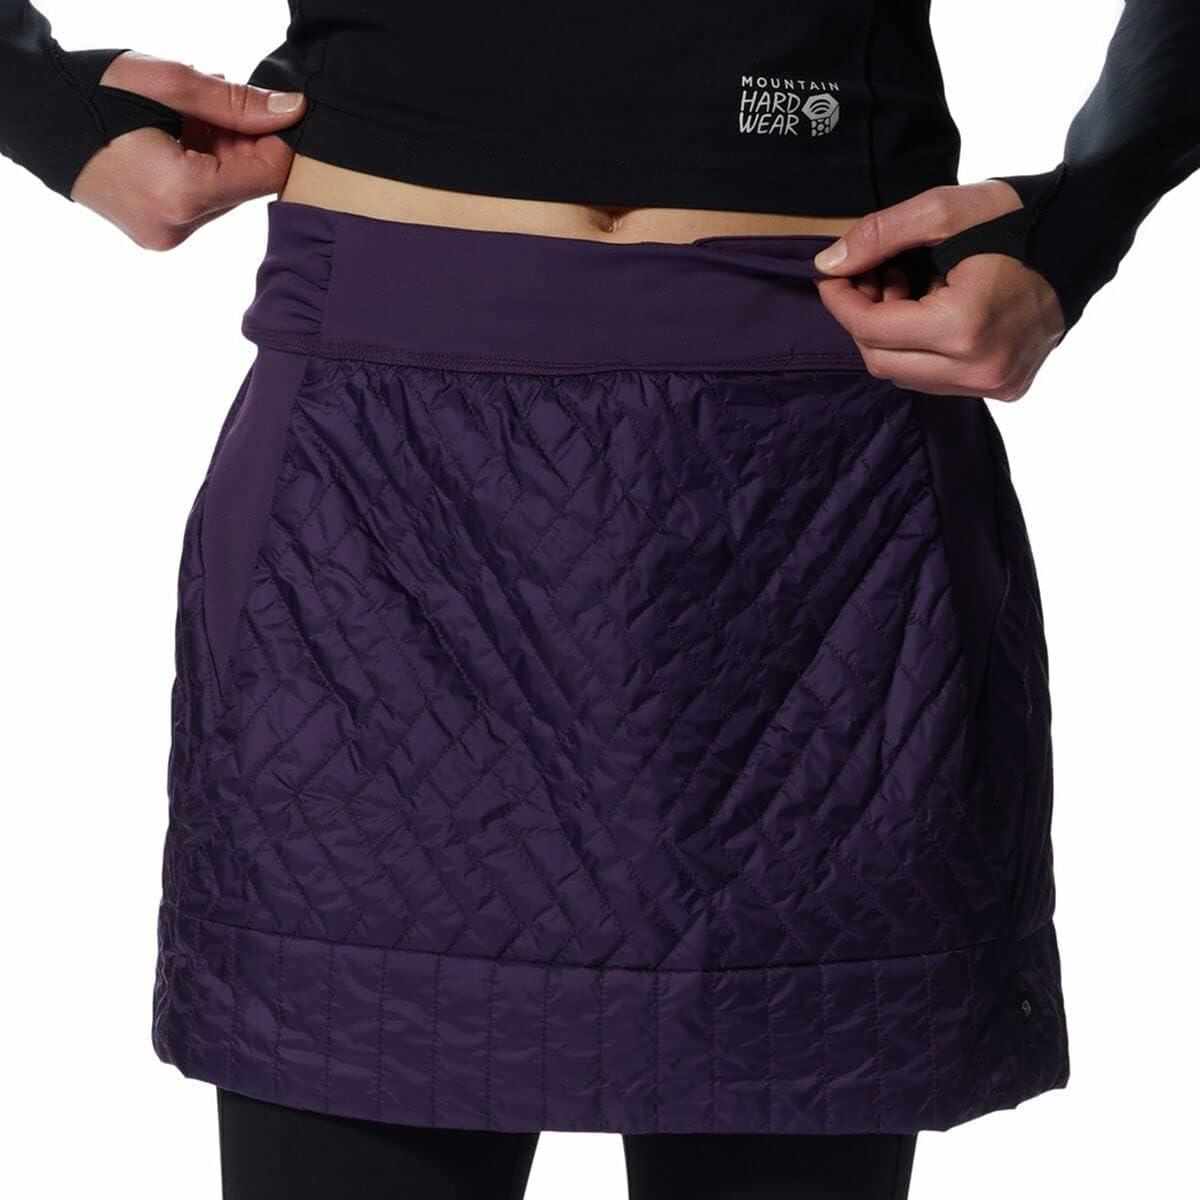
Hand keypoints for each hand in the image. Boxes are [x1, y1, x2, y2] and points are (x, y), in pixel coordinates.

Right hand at [71, 52, 305, 249]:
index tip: (264, 107)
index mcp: (182, 193)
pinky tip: (174, 140)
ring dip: (219, 154)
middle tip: (210, 104)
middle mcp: (177, 226)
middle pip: (245, 186)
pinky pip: (199, 202)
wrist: (35, 116)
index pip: (267, 175)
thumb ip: (238, 102)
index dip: (275, 139)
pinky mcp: (157, 235)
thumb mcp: (171, 84)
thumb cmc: (94, 92)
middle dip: (240, 143)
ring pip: (224, 194)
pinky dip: (199, 170)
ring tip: (183, 119)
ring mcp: (166, 236)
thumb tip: (293, 109)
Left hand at [814, 181, 1065, 400]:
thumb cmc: (1015, 219)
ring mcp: (994, 384)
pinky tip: (931, 310)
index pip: (872, 329)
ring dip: (891, 335)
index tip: (830, 276)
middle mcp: (980, 369)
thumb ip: (879, 235)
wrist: (1082, 238)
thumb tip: (826, 266)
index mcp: (964, 327)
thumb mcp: (944, 210)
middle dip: (864, 318)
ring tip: (907, 289)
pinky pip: (936, 379)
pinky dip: (919, 349)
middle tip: (873, 277)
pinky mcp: (1005, 387)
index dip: (842, 301)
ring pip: (906, 374)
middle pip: (881, 359)